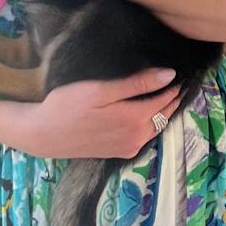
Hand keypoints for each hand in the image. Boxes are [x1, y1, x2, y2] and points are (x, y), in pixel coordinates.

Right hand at [24, 67, 183, 159]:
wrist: (44, 134)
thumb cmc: (68, 105)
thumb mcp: (101, 89)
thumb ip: (137, 83)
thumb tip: (169, 75)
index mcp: (136, 119)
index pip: (166, 98)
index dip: (174, 85)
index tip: (181, 72)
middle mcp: (138, 137)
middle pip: (164, 114)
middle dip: (172, 98)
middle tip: (179, 81)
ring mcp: (129, 147)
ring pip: (156, 127)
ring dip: (164, 111)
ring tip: (167, 94)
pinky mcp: (120, 152)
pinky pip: (144, 136)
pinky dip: (151, 123)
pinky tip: (147, 112)